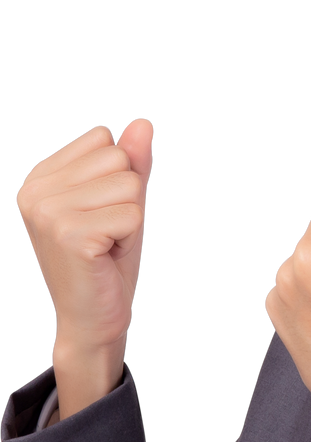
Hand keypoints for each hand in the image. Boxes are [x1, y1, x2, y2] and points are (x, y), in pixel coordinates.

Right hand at [15, 118, 153, 416]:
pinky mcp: (70, 234)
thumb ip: (130, 162)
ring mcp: (49, 211)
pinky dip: (129, 237)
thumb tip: (141, 122)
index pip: (103, 140)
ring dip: (129, 218)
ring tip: (105, 244)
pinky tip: (105, 256)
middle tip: (105, 233)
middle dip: (125, 197)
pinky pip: (132, 214)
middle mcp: (37, 191)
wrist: (91, 319)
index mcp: (40, 177)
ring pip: (128, 185)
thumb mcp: (120, 202)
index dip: (117, 178)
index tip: (98, 213)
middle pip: (117, 159)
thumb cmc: (106, 260)